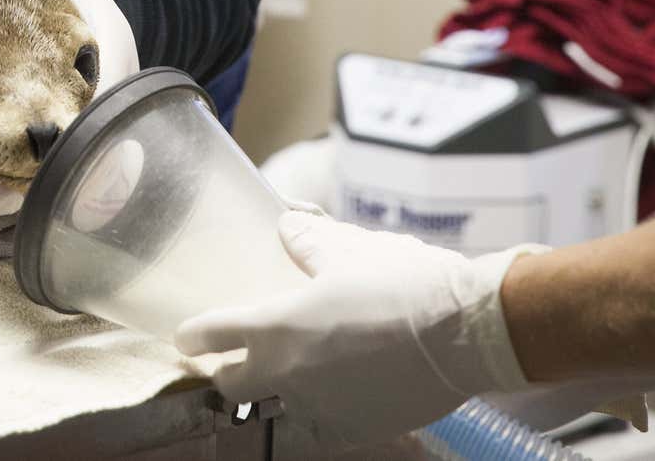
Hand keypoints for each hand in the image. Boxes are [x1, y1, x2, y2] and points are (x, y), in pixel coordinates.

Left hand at [174, 211, 539, 450]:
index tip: (187, 337)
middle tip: (238, 358)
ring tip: (298, 373)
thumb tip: (287, 227)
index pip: (209, 335)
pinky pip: (321, 424)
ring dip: (279, 392)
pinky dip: (321, 409)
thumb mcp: (348, 248)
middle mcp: (286, 373)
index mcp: (273, 327)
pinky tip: (336, 390)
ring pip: (277, 407)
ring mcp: (319, 406)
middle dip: (228, 372)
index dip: (193, 334)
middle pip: (231, 386)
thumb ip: (307, 241)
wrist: (467, 331)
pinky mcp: (356, 428)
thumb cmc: (403, 283)